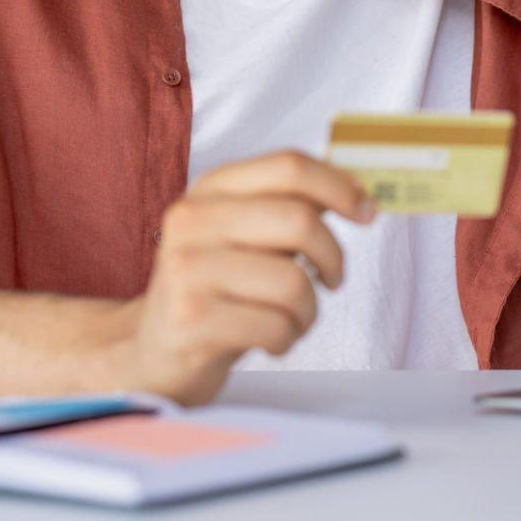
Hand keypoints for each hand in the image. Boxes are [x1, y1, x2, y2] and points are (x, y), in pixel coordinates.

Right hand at [117, 150, 374, 403]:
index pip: (289, 167)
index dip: (339, 187)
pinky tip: (270, 340)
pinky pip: (274, 326)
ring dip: (309, 310)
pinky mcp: (190, 320)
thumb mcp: (246, 238)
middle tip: (333, 279)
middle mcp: (192, 220)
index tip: (368, 211)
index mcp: (211, 189)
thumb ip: (290, 209)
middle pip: (299, 220)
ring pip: (293, 281)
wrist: (152, 353)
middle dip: (333, 256)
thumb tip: (358, 189)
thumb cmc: (217, 291)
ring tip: (292, 319)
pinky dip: (287, 339)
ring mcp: (187, 270)